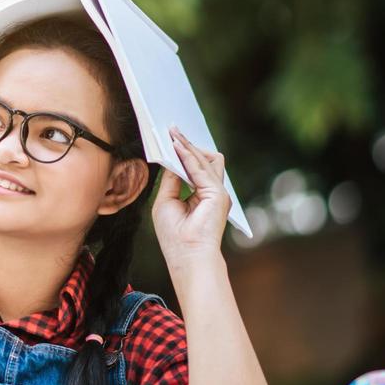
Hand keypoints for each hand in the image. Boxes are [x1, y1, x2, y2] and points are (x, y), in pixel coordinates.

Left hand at [151, 126, 230, 268]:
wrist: (187, 256)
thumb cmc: (175, 235)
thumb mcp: (166, 201)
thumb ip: (172, 179)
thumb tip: (171, 157)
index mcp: (201, 195)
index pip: (195, 167)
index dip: (183, 152)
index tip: (170, 136)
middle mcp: (212, 192)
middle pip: (202, 160)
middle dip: (186, 144)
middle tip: (171, 128)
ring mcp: (217, 192)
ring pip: (206, 159)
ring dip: (188, 145)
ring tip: (172, 132)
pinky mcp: (217, 193)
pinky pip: (202, 168)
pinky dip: (189, 155)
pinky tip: (177, 145)